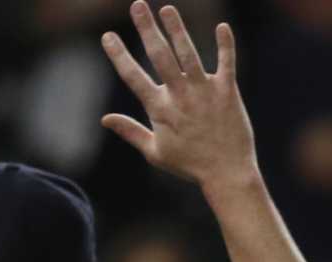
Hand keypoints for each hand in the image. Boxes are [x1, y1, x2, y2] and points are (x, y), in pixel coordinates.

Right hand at [101, 3, 256, 194]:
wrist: (227, 175)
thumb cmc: (190, 165)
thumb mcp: (156, 152)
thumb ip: (131, 131)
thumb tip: (104, 118)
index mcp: (160, 109)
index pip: (133, 77)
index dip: (119, 55)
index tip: (107, 36)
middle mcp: (181, 96)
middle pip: (160, 56)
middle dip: (147, 29)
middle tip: (137, 4)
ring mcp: (204, 92)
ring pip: (189, 54)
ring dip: (177, 29)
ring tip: (168, 9)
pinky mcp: (227, 92)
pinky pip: (227, 64)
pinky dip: (225, 46)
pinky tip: (223, 27)